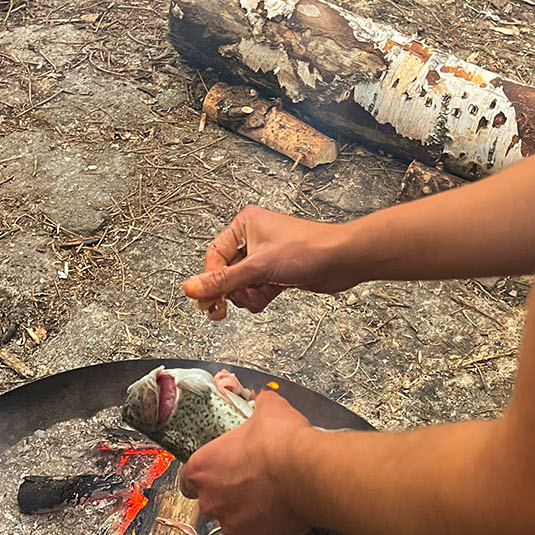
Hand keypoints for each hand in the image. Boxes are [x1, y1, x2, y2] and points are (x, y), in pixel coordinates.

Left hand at [180, 388, 311, 534]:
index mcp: (203, 468)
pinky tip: (284, 510)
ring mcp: (233, 524)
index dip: (205, 475)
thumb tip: (264, 400)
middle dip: (230, 493)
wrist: (308, 472)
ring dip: (248, 510)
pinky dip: (268, 526)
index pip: (188, 479)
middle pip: (212, 500)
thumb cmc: (282, 442)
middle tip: (255, 479)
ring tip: (273, 494)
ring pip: (235, 520)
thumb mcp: (269, 409)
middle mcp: (211, 500)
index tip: (219, 471)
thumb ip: (259, 405)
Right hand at [181, 206, 355, 319]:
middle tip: (221, 310)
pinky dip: (258, 298)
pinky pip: (255, 291)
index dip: (210, 279)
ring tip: (259, 295)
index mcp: (245, 224)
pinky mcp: (276, 273)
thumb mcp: (259, 267)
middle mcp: (253, 239)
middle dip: (230, 291)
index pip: (214, 255)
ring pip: (240, 285)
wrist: (342, 260)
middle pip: (225, 273)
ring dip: (246, 296)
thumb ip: (223, 281)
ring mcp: (265, 258)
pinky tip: (269, 296)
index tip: (205, 300)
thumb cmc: (309, 249)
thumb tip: (191, 288)